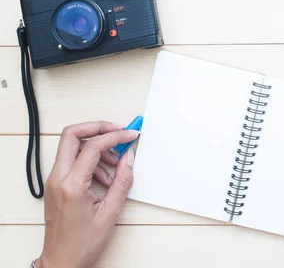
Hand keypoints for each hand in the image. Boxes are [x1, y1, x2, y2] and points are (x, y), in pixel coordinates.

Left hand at [37, 122, 138, 267]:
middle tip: (118, 131)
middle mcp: (57, 178)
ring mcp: (53, 180)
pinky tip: (105, 177)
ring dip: (96, 147)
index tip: (130, 135)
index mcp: (70, 185)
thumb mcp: (110, 213)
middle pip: (72, 134)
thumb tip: (128, 158)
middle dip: (98, 128)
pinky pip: (72, 160)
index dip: (114, 136)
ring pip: (72, 146)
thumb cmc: (81, 244)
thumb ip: (122, 181)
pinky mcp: (56, 184)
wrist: (61, 261)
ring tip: (115, 164)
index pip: (91, 146)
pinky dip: (90, 160)